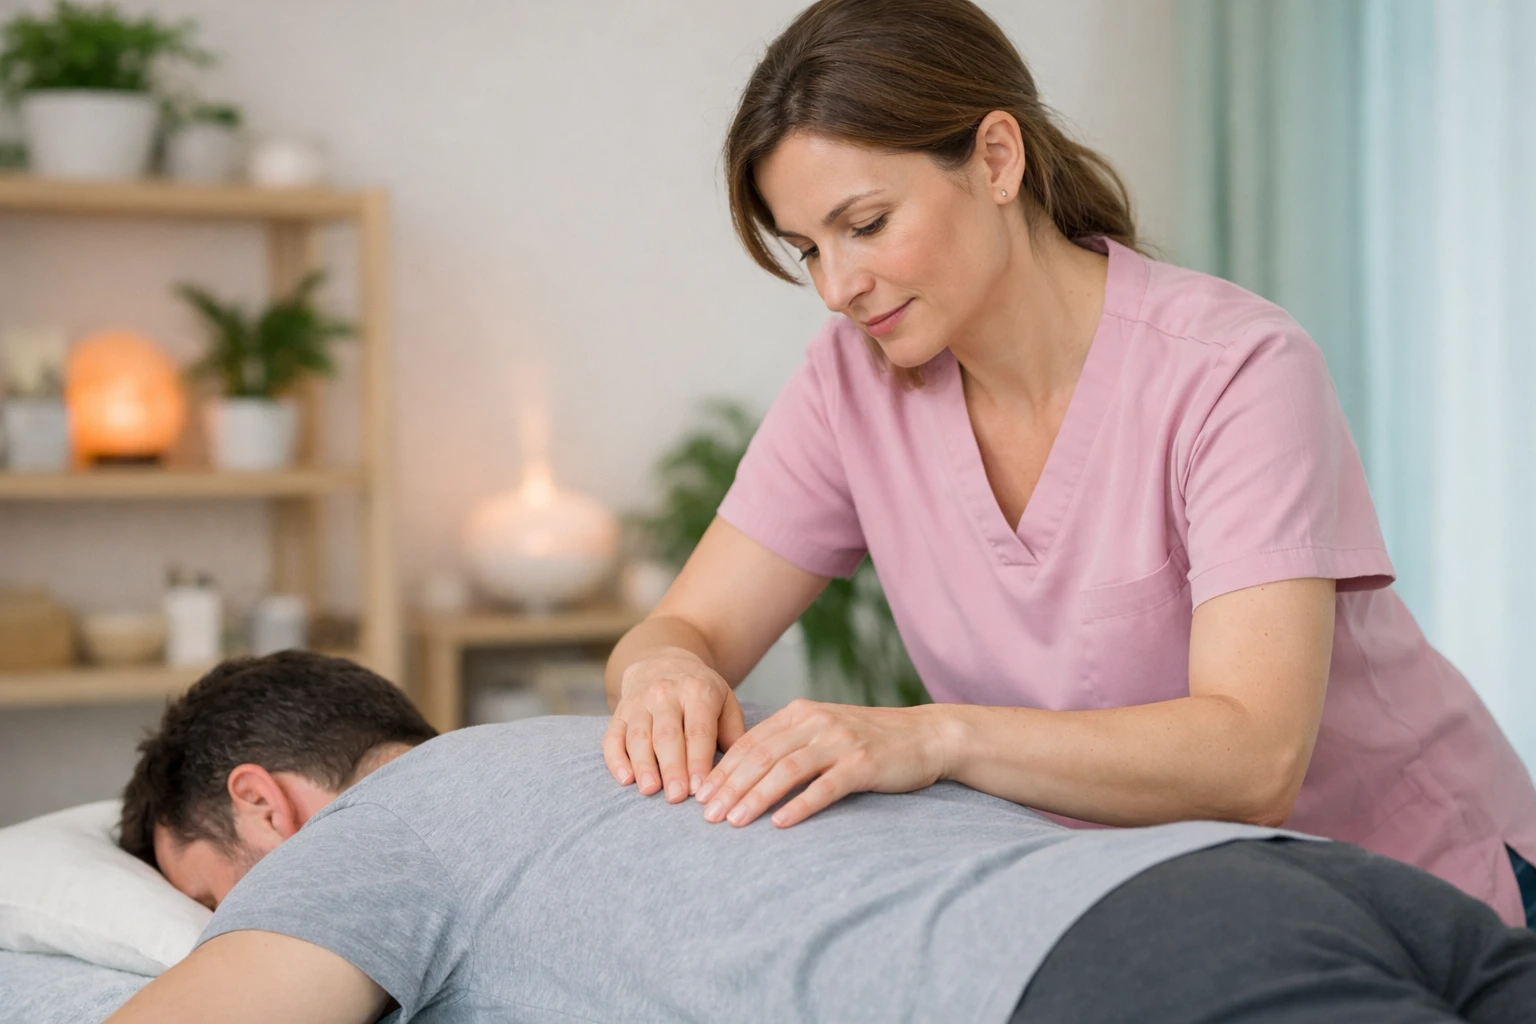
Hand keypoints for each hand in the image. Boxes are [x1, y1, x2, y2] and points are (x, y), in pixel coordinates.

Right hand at [602, 647, 746, 803]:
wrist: (663, 661)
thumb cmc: (700, 691)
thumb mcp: (725, 700)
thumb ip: (733, 732)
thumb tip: (740, 767)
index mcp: (697, 691)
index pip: (698, 730)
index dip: (699, 760)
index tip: (701, 788)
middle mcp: (665, 694)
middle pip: (667, 735)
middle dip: (672, 767)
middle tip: (676, 797)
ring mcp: (639, 702)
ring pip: (638, 736)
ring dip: (643, 765)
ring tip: (650, 790)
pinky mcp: (619, 712)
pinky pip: (613, 736)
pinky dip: (616, 759)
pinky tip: (625, 779)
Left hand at [694, 699, 952, 827]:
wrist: (926, 736)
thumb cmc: (870, 740)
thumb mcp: (824, 731)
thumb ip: (789, 743)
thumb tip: (745, 772)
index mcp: (801, 713)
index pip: (750, 742)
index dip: (722, 770)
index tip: (699, 797)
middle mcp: (816, 722)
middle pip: (762, 756)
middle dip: (730, 787)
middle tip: (706, 816)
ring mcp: (840, 741)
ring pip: (787, 769)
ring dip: (756, 797)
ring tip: (734, 822)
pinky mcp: (863, 764)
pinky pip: (825, 786)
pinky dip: (799, 804)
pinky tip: (780, 823)